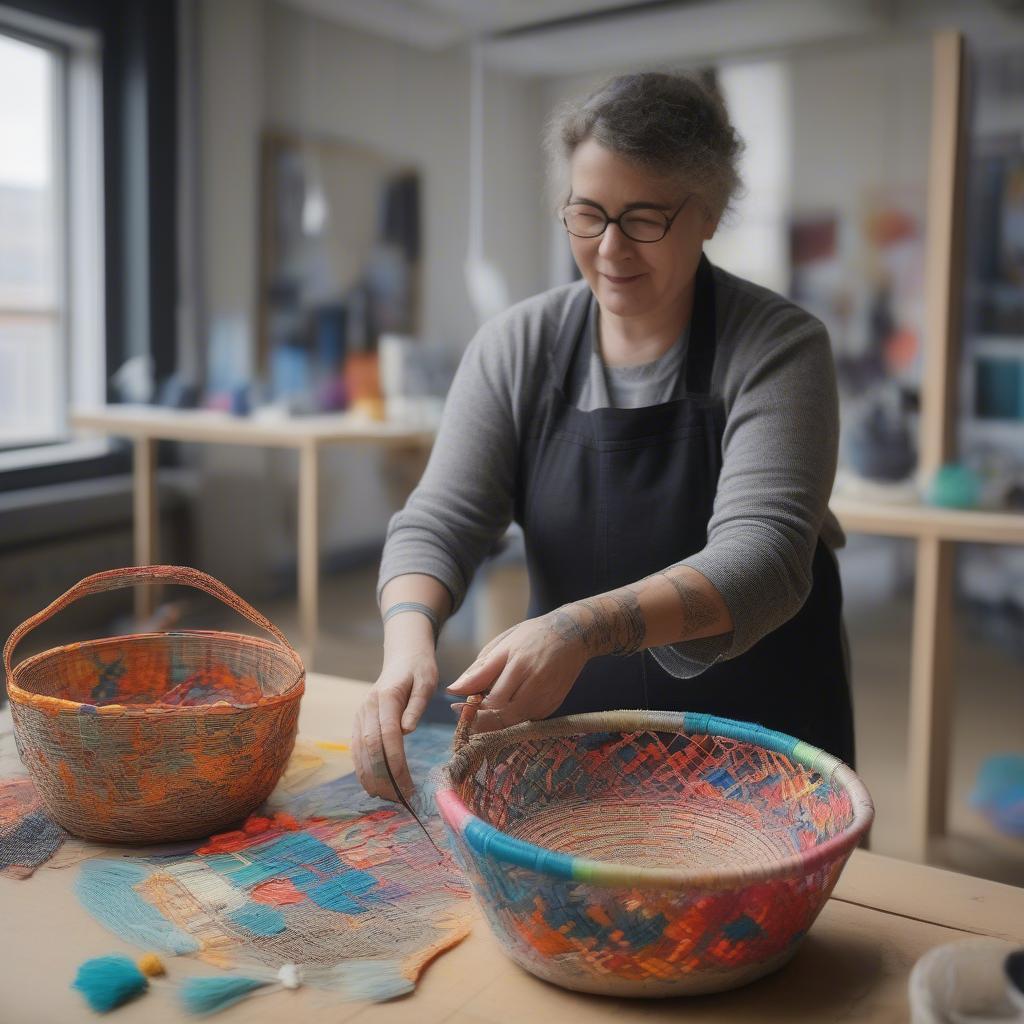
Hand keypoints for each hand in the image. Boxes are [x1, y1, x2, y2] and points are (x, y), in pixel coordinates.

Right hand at [352, 645, 437, 799]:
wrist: (403, 657)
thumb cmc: (419, 669)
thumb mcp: (426, 680)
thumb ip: (417, 704)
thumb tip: (407, 730)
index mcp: (384, 697)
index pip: (387, 736)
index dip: (395, 763)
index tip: (407, 785)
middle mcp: (367, 708)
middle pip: (369, 748)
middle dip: (382, 776)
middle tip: (399, 799)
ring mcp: (360, 715)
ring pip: (359, 751)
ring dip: (371, 777)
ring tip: (387, 799)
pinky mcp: (359, 722)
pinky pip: (357, 749)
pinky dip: (363, 769)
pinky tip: (373, 786)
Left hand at [446, 612, 588, 731]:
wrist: (573, 635)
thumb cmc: (533, 635)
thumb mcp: (503, 644)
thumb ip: (479, 670)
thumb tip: (454, 690)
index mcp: (519, 663)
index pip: (491, 699)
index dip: (471, 709)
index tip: (457, 707)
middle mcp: (535, 683)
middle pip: (501, 716)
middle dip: (480, 719)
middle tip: (468, 712)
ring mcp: (546, 697)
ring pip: (512, 722)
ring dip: (495, 719)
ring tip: (486, 704)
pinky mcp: (552, 706)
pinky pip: (525, 720)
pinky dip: (512, 716)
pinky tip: (508, 702)